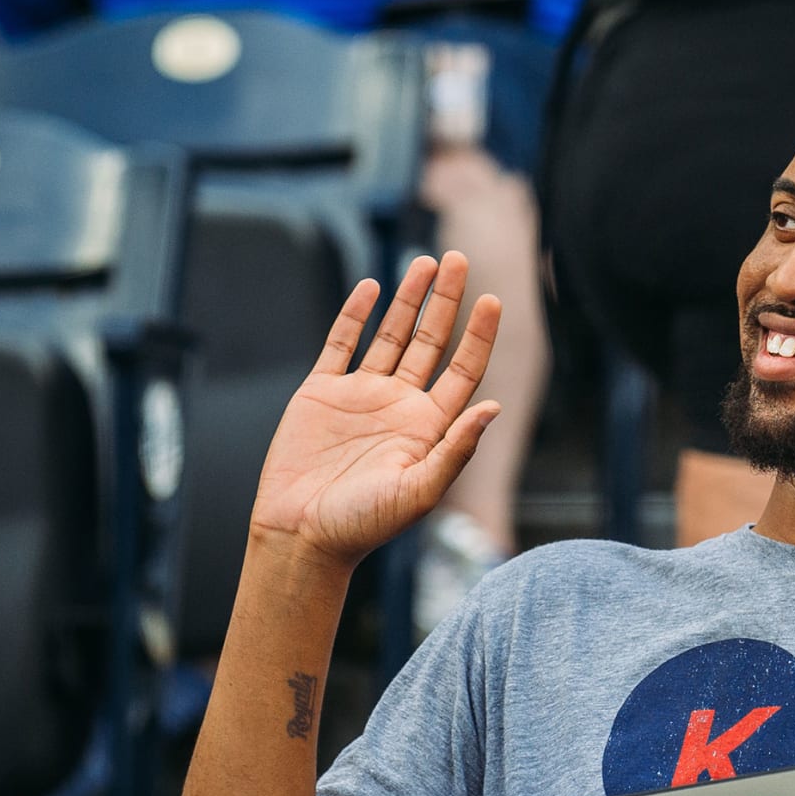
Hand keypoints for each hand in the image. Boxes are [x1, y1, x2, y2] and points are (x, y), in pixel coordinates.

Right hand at [249, 252, 501, 570]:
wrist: (300, 536)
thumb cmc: (363, 525)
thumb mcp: (419, 491)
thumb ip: (456, 449)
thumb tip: (494, 408)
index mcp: (430, 426)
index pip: (464, 369)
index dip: (479, 335)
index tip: (494, 300)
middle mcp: (400, 405)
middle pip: (431, 341)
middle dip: (447, 301)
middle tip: (460, 259)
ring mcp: (361, 395)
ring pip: (390, 335)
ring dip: (408, 299)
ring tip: (426, 262)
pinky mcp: (321, 393)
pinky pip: (341, 344)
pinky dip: (355, 315)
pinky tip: (372, 286)